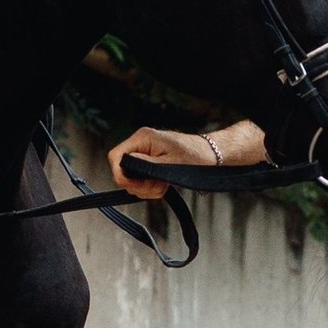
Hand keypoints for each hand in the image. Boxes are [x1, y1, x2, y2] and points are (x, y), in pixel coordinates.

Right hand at [107, 119, 266, 197]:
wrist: (211, 157)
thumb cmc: (195, 157)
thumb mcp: (169, 164)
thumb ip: (145, 165)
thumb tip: (124, 167)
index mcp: (142, 138)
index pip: (116, 156)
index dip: (120, 174)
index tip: (136, 186)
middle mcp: (140, 144)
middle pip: (122, 170)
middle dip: (137, 184)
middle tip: (157, 186)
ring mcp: (144, 154)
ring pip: (131, 179)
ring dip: (146, 188)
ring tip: (163, 185)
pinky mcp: (150, 164)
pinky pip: (141, 181)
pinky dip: (150, 188)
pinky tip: (164, 185)